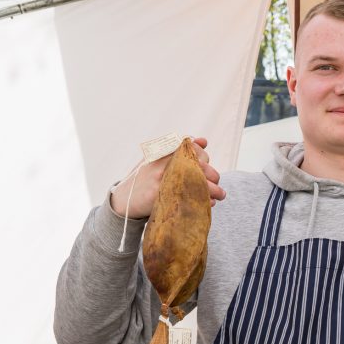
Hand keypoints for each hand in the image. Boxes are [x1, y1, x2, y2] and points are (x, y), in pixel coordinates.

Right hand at [110, 137, 225, 218]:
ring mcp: (161, 179)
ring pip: (199, 181)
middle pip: (200, 165)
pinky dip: (204, 200)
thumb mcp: (158, 159)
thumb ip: (179, 149)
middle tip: (215, 182)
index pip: (193, 149)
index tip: (205, 166)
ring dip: (215, 189)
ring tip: (220, 195)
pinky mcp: (161, 195)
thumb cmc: (145, 178)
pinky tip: (209, 203)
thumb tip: (202, 140)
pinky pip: (190, 197)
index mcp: (162, 151)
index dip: (203, 158)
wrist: (123, 201)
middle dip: (212, 174)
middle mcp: (162, 162)